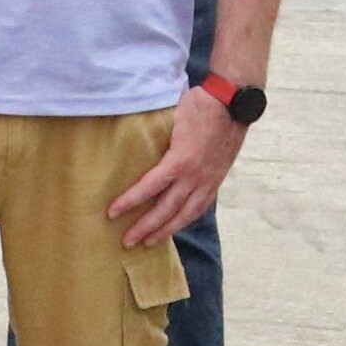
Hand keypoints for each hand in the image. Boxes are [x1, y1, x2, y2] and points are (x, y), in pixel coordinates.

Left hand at [106, 87, 246, 249]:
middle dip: (145, 227)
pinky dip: (186, 219)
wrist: (233, 104)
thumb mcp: (172, 117)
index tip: (112, 213)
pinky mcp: (217, 181)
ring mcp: (208, 181)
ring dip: (166, 230)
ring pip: (185, 214)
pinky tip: (176, 226)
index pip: (149, 187)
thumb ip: (155, 136)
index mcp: (180, 160)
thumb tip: (132, 143)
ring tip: (149, 242)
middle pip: (166, 209)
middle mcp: (195, 176)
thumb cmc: (200, 105)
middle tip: (126, 241)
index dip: (130, 202)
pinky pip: (200, 207)